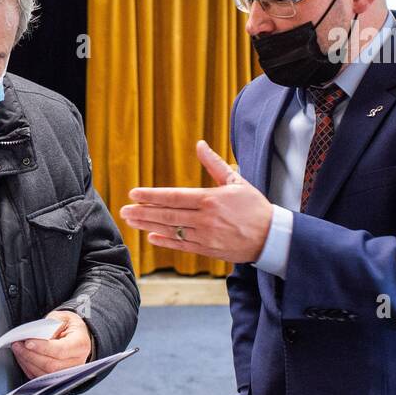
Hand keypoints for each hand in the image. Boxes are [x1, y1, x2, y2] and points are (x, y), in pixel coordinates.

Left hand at [10, 309, 92, 379]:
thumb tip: (38, 336)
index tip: (28, 342)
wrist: (77, 336)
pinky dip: (28, 368)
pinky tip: (22, 358)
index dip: (42, 348)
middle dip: (30, 355)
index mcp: (80, 345)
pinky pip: (41, 377)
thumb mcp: (63, 318)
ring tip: (18, 350)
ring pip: (44, 374)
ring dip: (27, 362)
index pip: (60, 351)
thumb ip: (52, 325)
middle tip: (17, 344)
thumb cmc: (70, 326)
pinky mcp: (58, 378)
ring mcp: (68, 373)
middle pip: (51, 365)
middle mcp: (77, 362)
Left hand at [119, 140, 272, 263]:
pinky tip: (151, 237)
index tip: (134, 194)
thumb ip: (214, 164)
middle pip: (168, 215)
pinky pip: (182, 245)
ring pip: (171, 230)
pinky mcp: (208, 250)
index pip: (174, 197)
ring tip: (131, 221)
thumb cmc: (254, 206)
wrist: (272, 236)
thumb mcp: (236, 180)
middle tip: (123, 210)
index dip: (152, 196)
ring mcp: (205, 236)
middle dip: (143, 212)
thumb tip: (200, 144)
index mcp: (211, 199)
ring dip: (149, 226)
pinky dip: (165, 241)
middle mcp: (205, 219)